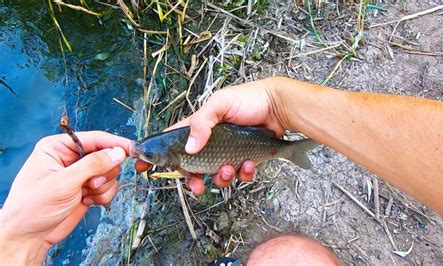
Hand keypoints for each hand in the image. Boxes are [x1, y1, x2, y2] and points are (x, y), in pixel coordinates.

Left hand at [0, 131, 130, 263]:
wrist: (29, 236)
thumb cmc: (33, 206)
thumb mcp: (63, 182)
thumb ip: (93, 165)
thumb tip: (118, 152)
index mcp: (59, 146)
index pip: (95, 138)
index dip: (116, 144)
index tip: (133, 150)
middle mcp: (72, 157)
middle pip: (107, 155)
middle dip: (104, 172)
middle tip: (91, 183)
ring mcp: (81, 174)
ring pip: (111, 172)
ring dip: (103, 186)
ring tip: (85, 194)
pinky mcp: (88, 188)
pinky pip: (109, 187)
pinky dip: (103, 196)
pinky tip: (87, 201)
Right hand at [136, 78, 287, 194]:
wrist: (278, 107)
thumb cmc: (249, 99)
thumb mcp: (220, 104)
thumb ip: (201, 123)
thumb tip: (190, 148)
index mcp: (199, 127)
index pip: (172, 142)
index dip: (158, 156)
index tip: (143, 169)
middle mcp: (211, 142)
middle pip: (193, 168)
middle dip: (193, 180)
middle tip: (197, 185)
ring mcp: (228, 153)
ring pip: (217, 176)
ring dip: (222, 177)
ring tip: (230, 167)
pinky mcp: (246, 160)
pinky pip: (240, 175)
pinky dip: (244, 173)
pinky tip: (250, 163)